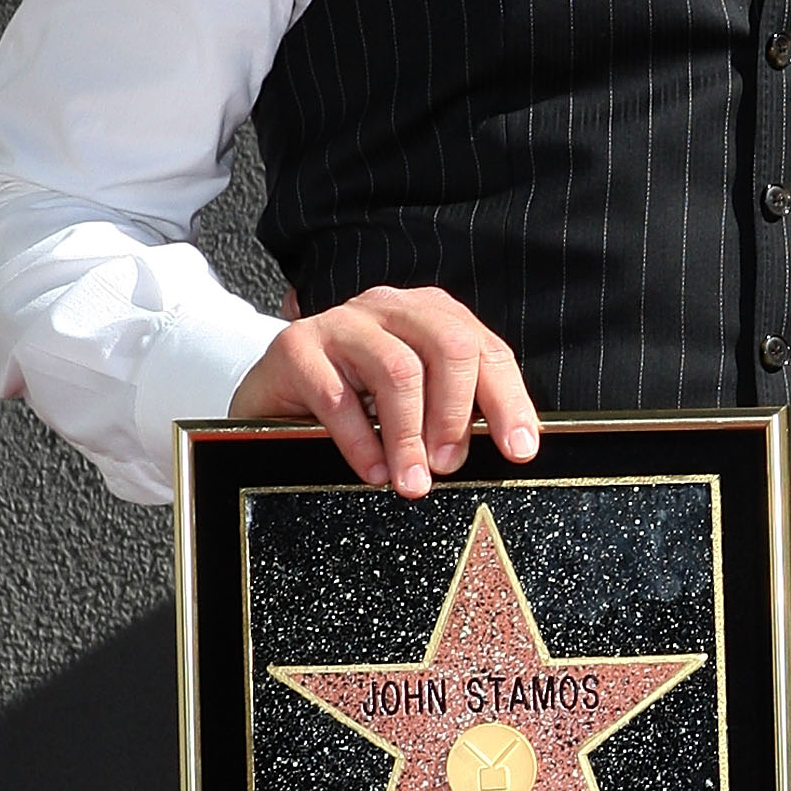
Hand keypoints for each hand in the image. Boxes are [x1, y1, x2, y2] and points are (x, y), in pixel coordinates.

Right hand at [229, 284, 538, 495]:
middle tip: (450, 466)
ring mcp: (342, 322)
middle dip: (456, 413)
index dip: (508, 401)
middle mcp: (391, 309)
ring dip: (410, 435)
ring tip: (412, 480)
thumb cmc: (354, 404)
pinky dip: (360, 441)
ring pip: (398, 370)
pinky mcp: (296, 346)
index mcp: (431, 316)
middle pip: (449, 345)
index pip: (485, 351)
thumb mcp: (414, 404)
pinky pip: (336, 393)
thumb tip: (505, 453)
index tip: (519, 449)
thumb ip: (454, 415)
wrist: (272, 398)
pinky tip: (371, 470)